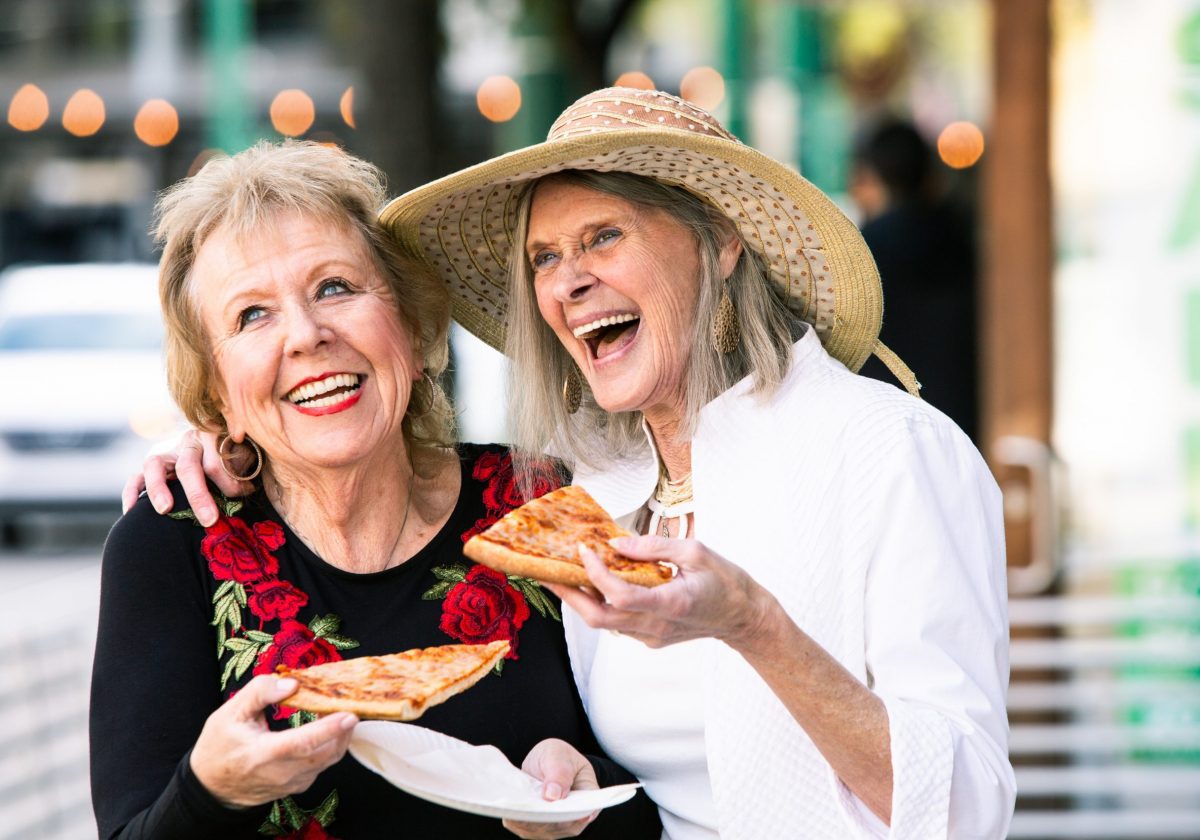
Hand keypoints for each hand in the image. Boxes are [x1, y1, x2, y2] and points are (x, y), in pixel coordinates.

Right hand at [121, 428, 252, 525]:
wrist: (216, 439)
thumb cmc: (233, 454)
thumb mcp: (243, 454)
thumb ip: (243, 466)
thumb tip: (249, 487)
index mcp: (212, 437)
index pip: (217, 462)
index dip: (232, 483)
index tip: (247, 495)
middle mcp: (186, 442)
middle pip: (188, 466)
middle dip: (199, 495)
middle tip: (210, 520)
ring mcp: (165, 451)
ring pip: (154, 465)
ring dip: (159, 488)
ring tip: (165, 509)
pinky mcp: (150, 464)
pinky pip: (135, 477)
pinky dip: (131, 493)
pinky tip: (131, 511)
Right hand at [189, 675, 358, 807]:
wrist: (212, 787)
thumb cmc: (219, 746)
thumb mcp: (229, 713)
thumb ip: (259, 692)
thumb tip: (292, 684)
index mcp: (262, 754)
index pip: (301, 744)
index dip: (328, 729)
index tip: (349, 714)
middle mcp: (282, 773)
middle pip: (325, 752)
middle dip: (344, 728)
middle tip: (352, 702)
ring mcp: (293, 783)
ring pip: (329, 759)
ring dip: (342, 735)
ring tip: (343, 709)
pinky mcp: (300, 785)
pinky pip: (324, 764)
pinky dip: (333, 745)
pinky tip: (331, 726)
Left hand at [502, 739, 598, 838]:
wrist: (546, 762)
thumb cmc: (558, 757)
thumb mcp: (559, 755)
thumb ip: (559, 773)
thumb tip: (552, 796)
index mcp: (589, 795)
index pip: (587, 810)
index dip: (574, 815)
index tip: (556, 811)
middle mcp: (576, 816)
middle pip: (562, 826)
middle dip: (544, 820)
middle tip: (527, 810)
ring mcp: (558, 825)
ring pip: (543, 831)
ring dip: (529, 823)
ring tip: (516, 812)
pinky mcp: (540, 827)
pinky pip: (528, 830)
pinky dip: (519, 823)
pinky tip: (511, 814)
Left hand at [545, 537, 770, 648]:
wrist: (744, 618)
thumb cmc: (726, 582)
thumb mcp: (696, 551)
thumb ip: (653, 547)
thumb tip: (616, 542)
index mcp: (672, 604)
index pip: (620, 595)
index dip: (596, 574)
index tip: (584, 550)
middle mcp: (657, 627)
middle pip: (600, 618)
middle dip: (569, 594)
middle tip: (548, 570)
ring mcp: (652, 637)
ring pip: (604, 623)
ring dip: (581, 599)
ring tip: (563, 572)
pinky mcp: (650, 638)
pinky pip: (616, 622)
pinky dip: (600, 602)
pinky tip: (593, 582)